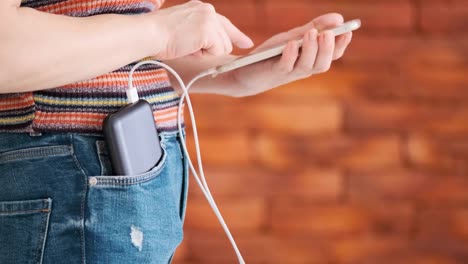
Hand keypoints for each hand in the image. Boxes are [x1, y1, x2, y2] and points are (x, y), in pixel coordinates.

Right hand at [148, 1, 252, 59]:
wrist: (148, 34)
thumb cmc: (159, 37)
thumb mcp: (184, 29)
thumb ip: (201, 33)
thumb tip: (218, 47)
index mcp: (200, 8)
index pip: (224, 23)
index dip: (236, 35)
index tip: (247, 43)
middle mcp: (207, 10)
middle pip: (225, 40)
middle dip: (210, 50)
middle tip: (188, 48)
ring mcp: (209, 19)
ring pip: (222, 47)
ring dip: (205, 53)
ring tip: (186, 46)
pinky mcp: (208, 30)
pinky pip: (216, 51)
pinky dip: (202, 55)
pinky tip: (188, 48)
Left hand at [227, 13, 352, 96]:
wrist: (246, 70)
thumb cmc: (273, 54)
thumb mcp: (294, 37)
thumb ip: (314, 27)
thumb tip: (338, 17)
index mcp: (311, 60)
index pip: (332, 56)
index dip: (341, 45)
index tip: (348, 30)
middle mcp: (303, 69)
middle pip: (322, 64)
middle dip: (328, 49)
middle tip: (329, 34)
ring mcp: (289, 73)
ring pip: (306, 66)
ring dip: (311, 50)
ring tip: (312, 34)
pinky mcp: (274, 73)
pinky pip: (285, 66)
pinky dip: (290, 55)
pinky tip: (292, 44)